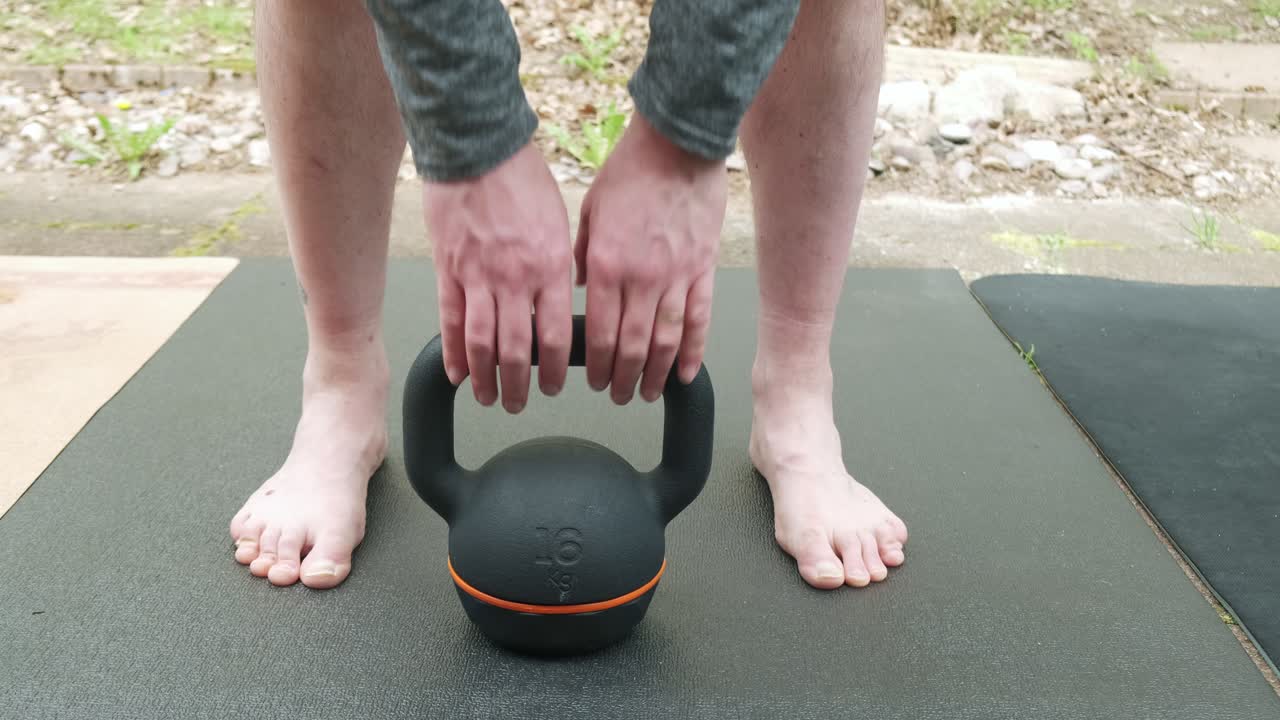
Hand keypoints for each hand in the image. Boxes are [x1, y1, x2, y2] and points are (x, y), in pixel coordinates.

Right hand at [424, 141, 572, 412]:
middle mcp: (514, 279)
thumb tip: (561, 297)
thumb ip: (559, 265)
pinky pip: (450, 320)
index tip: (555, 385)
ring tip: (490, 399)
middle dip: (520, 385)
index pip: (554, 336)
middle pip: (516, 350)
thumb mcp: (559, 222)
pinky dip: (452, 352)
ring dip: (487, 379)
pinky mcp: (447, 269)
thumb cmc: (522, 178)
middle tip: (522, 403)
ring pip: (481, 344)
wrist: (476, 148)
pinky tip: (457, 374)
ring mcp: (477, 277)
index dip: (554, 369)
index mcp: (548, 267)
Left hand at [575, 112, 726, 403]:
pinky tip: (684, 373)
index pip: (599, 332)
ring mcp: (677, 277)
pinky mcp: (703, 270)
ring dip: (653, 374)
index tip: (593, 380)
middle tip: (617, 395)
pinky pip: (698, 320)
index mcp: (607, 264)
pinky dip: (692, 351)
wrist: (678, 144)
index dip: (595, 364)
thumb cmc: (632, 170)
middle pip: (631, 347)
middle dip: (622, 379)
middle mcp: (642, 277)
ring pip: (665, 342)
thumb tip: (581, 286)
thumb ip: (584, 254)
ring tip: (645, 393)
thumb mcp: (591, 211)